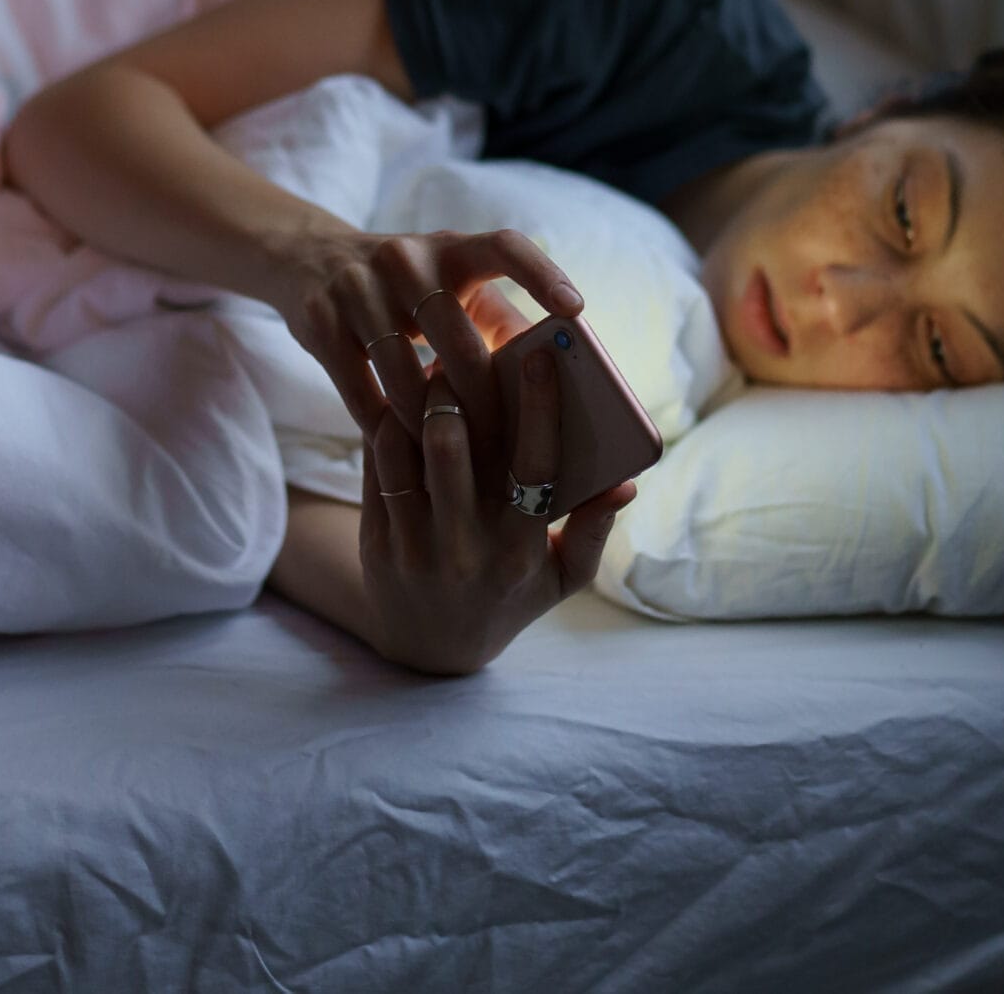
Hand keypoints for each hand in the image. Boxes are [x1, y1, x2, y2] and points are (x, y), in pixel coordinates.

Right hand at [273, 226, 580, 447]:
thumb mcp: (448, 284)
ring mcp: (356, 285)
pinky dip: (382, 425)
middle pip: (458, 340)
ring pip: (404, 376)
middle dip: (485, 402)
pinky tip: (401, 450)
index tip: (576, 310)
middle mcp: (404, 257)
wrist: (308, 258)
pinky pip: (358, 389)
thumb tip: (557, 377)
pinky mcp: (318, 319)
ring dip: (430, 424)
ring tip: (454, 462)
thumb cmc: (406, 285)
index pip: (505, 246)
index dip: (542, 274)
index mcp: (451, 247)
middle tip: (507, 451)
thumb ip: (497, 320)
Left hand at [359, 353, 636, 674]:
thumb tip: (627, 483)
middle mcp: (466, 548)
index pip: (535, 465)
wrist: (429, 651)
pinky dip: (387, 425)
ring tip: (431, 373)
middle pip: (455, 447)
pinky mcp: (377, 541)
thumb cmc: (509, 598)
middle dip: (458, 387)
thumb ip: (595, 531)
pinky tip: (402, 405)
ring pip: (405, 450)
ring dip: (417, 400)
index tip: (542, 355)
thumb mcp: (563, 578)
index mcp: (522, 550)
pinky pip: (376, 467)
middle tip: (465, 353)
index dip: (540, 405)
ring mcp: (415, 546)